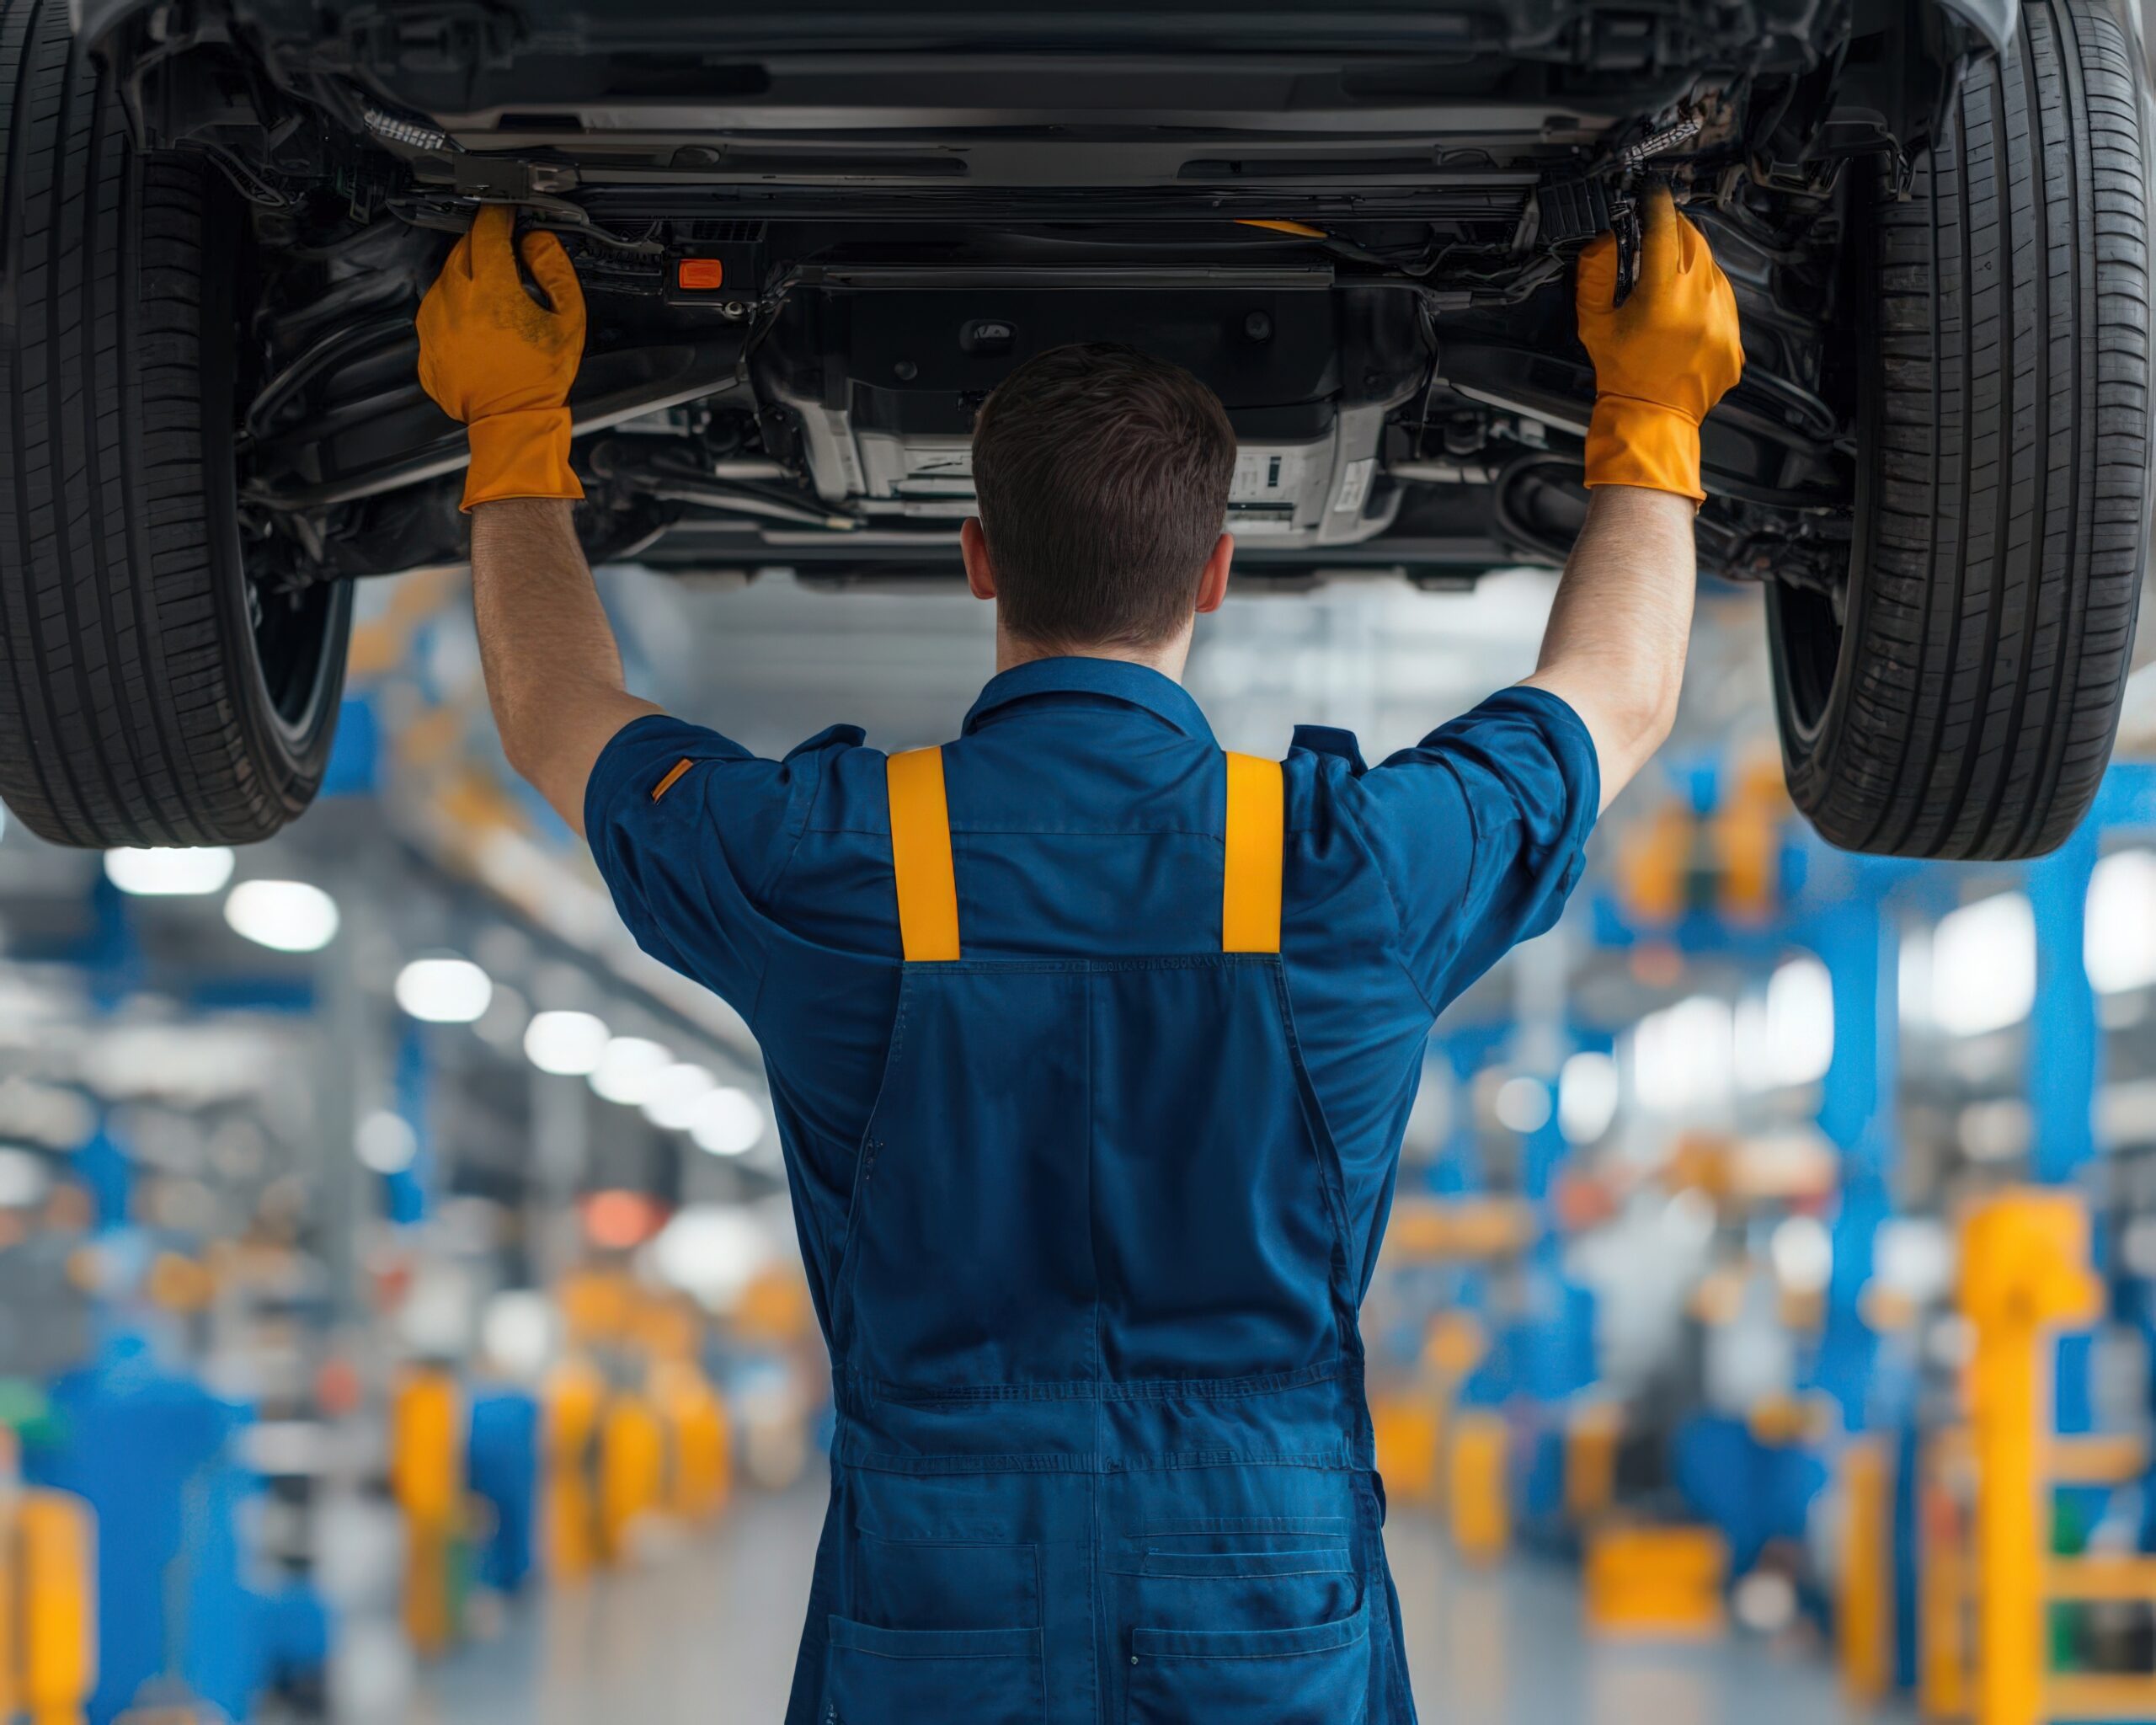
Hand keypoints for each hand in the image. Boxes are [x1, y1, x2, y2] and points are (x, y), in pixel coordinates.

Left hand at [416, 204, 586, 509]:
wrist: (512, 422)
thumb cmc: (541, 379)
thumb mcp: (568, 320)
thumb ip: (555, 272)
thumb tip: (538, 243)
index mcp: (492, 291)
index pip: (487, 232)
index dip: (497, 215)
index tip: (504, 212)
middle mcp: (455, 301)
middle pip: (463, 250)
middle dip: (483, 246)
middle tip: (504, 256)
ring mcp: (435, 322)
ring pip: (446, 278)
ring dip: (467, 278)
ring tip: (493, 300)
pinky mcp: (426, 343)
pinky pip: (436, 310)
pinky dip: (454, 307)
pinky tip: (478, 325)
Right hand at [1574, 186, 1742, 502]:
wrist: (1650, 420)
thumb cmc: (1621, 375)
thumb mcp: (1594, 321)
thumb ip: (1596, 273)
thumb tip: (1608, 239)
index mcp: (1661, 295)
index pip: (1664, 228)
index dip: (1656, 204)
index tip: (1652, 194)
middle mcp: (1699, 303)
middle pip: (1693, 240)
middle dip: (1674, 232)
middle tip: (1655, 238)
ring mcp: (1722, 320)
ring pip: (1712, 267)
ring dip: (1690, 264)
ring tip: (1666, 285)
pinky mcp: (1734, 336)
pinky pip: (1723, 298)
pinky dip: (1704, 295)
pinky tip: (1684, 312)